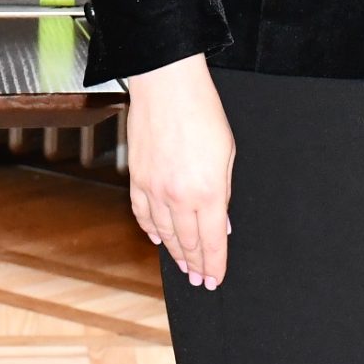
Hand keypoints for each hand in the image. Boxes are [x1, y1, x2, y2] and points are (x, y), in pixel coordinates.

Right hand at [122, 53, 234, 289]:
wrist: (167, 84)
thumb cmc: (203, 111)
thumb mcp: (227, 153)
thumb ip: (224, 192)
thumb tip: (221, 223)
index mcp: (207, 191)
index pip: (212, 242)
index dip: (215, 265)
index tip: (215, 279)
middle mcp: (178, 196)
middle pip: (188, 242)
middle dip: (196, 264)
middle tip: (200, 279)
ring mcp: (153, 189)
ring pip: (164, 233)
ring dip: (175, 253)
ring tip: (184, 265)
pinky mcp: (137, 177)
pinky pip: (142, 214)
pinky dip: (151, 230)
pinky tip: (158, 238)